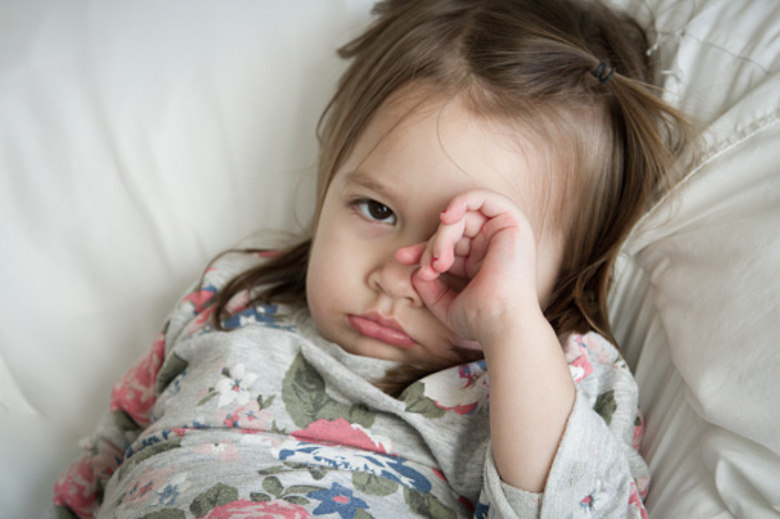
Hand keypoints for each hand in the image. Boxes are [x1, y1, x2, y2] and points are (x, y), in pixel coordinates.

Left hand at [396, 189, 540, 348]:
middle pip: (454, 229)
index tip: (403, 258)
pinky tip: (447, 218)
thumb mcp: (446, 304)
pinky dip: (462, 201)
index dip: (423, 248)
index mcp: (483, 262)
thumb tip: (416, 274)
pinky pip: (483, 198)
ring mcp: (505, 234)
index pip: (449, 244)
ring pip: (462, 217)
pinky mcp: (513, 223)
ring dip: (443, 235)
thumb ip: (431, 288)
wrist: (500, 323)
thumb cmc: (480, 320)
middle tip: (427, 267)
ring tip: (438, 261)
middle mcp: (494, 245)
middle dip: (432, 244)